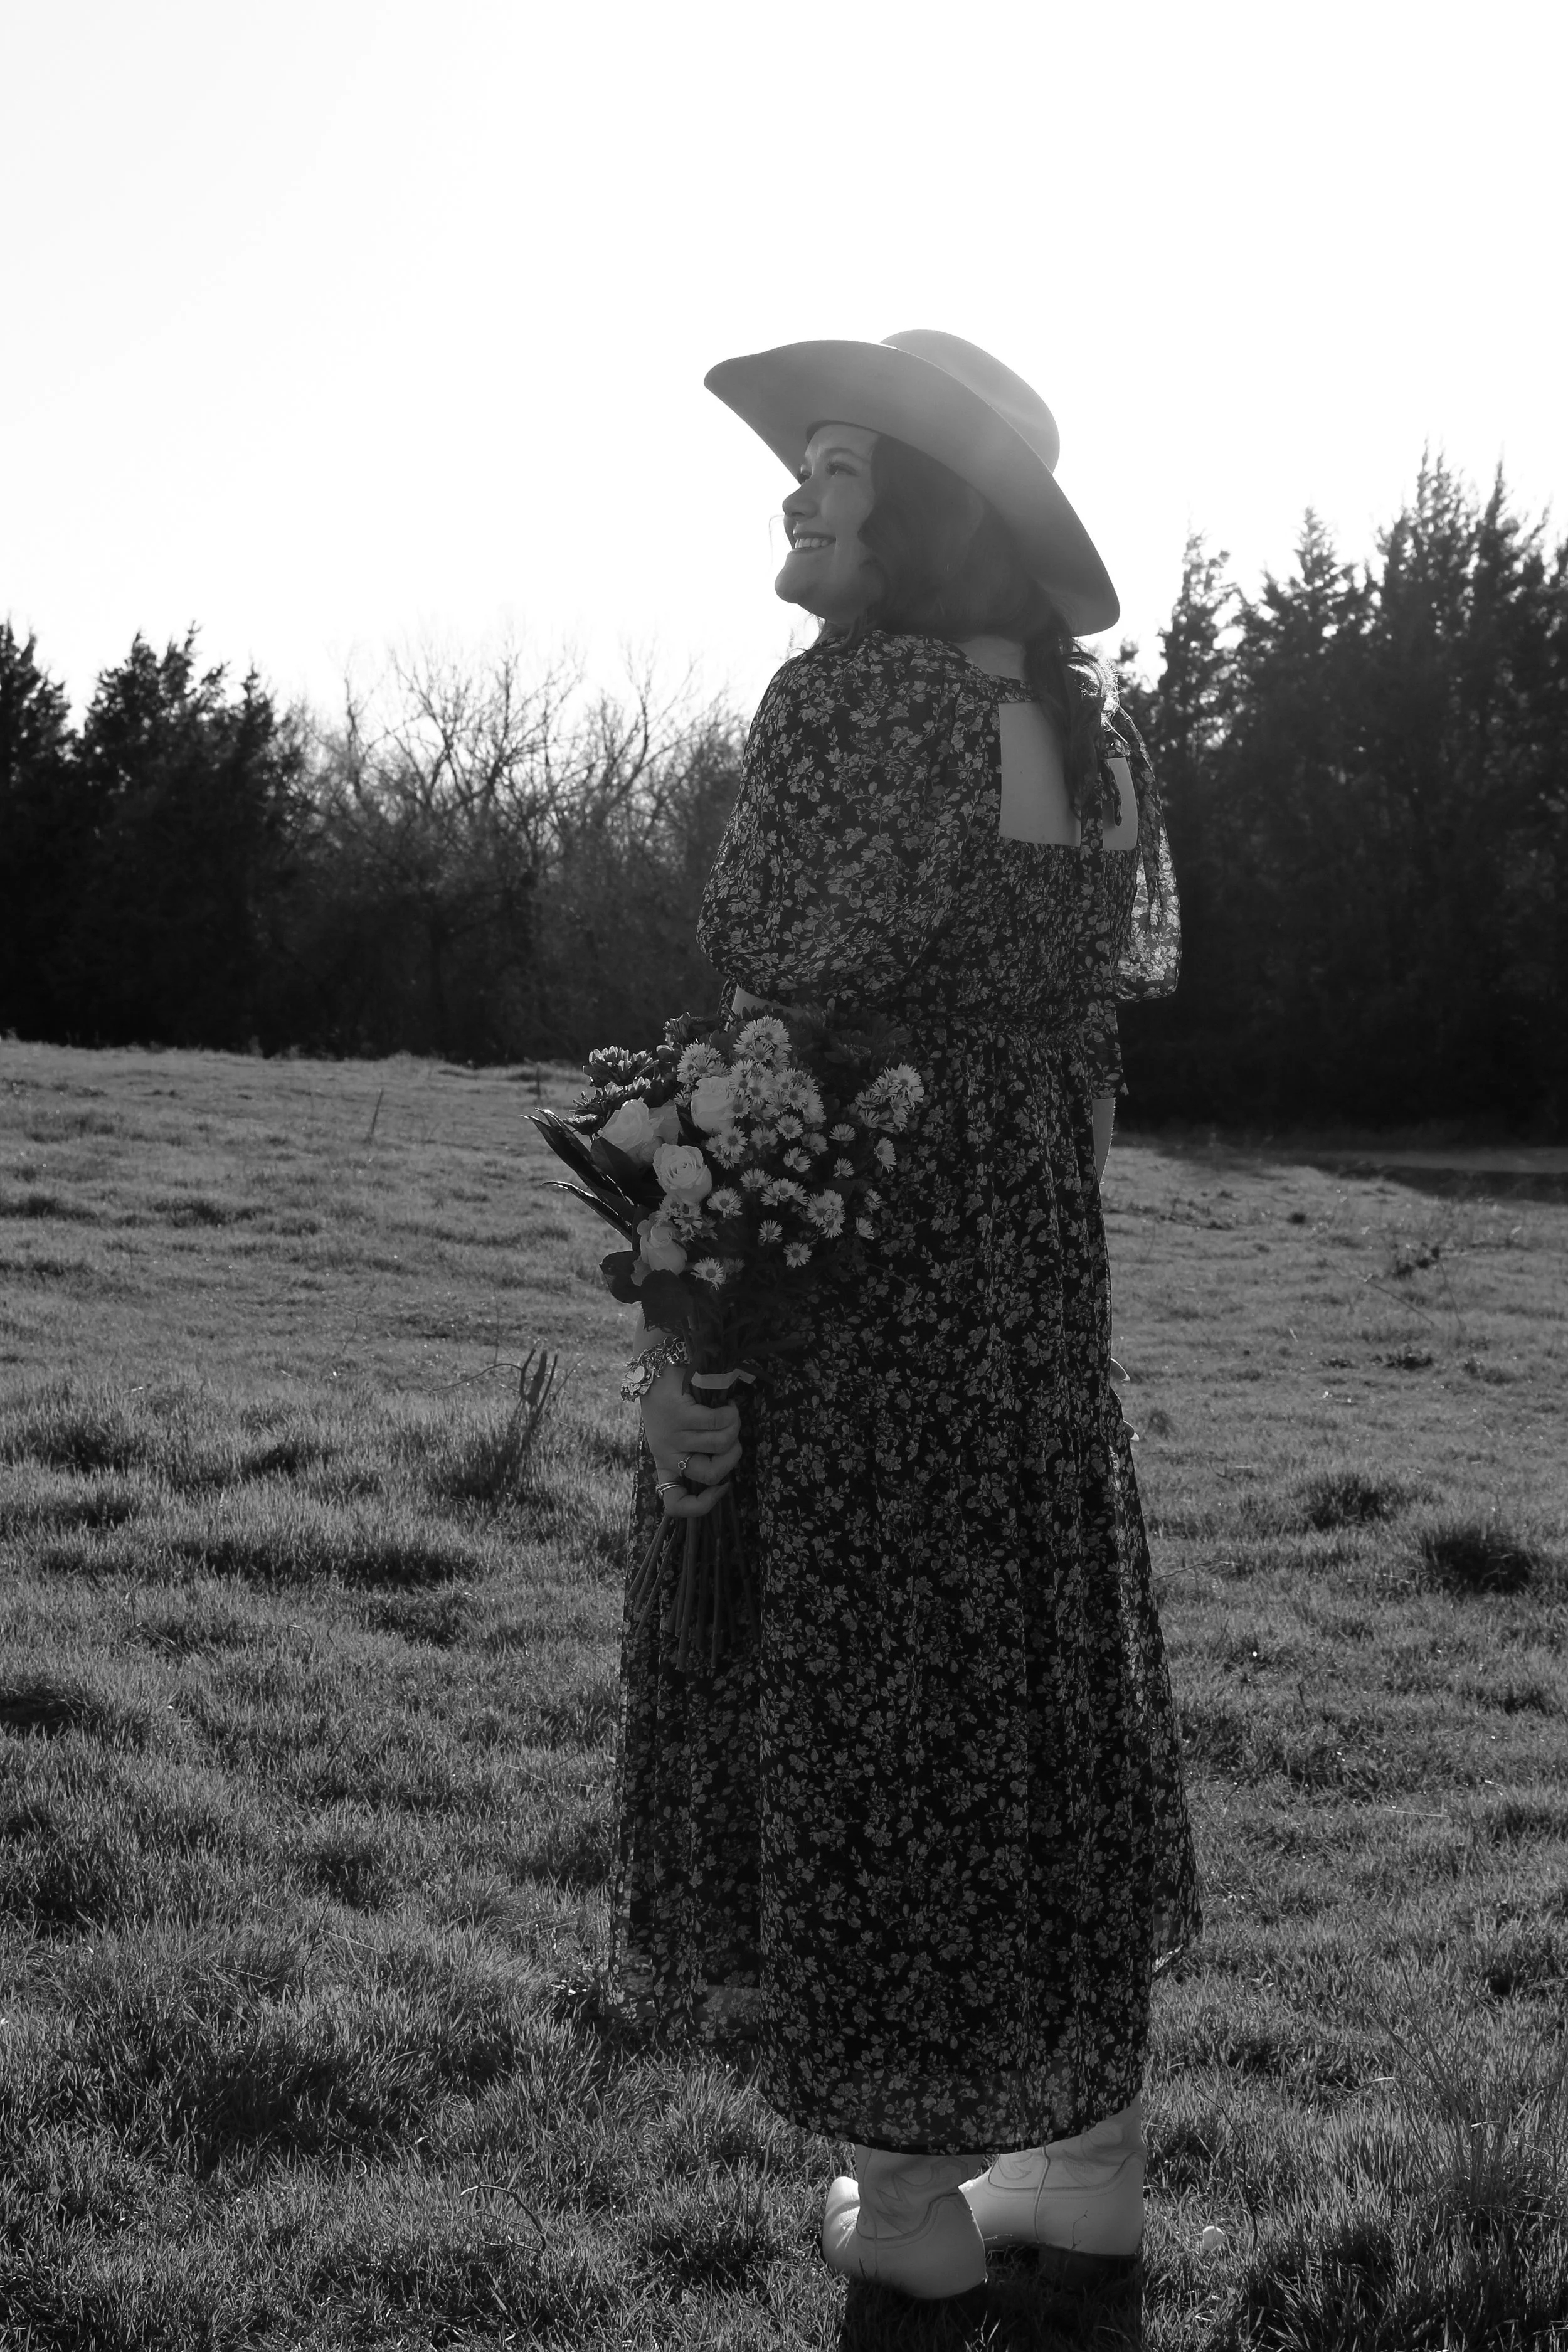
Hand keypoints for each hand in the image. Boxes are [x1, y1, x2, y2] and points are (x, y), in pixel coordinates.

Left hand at [640, 1363, 742, 1518]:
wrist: (653, 1372)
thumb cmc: (668, 1406)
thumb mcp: (674, 1436)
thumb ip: (694, 1453)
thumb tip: (728, 1458)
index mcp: (665, 1465)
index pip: (675, 1504)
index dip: (702, 1506)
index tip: (722, 1489)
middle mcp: (668, 1454)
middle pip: (713, 1475)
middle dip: (733, 1455)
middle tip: (732, 1436)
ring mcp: (674, 1436)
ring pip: (721, 1444)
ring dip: (734, 1427)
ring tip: (730, 1415)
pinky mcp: (681, 1414)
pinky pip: (718, 1422)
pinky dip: (730, 1413)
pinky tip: (728, 1405)